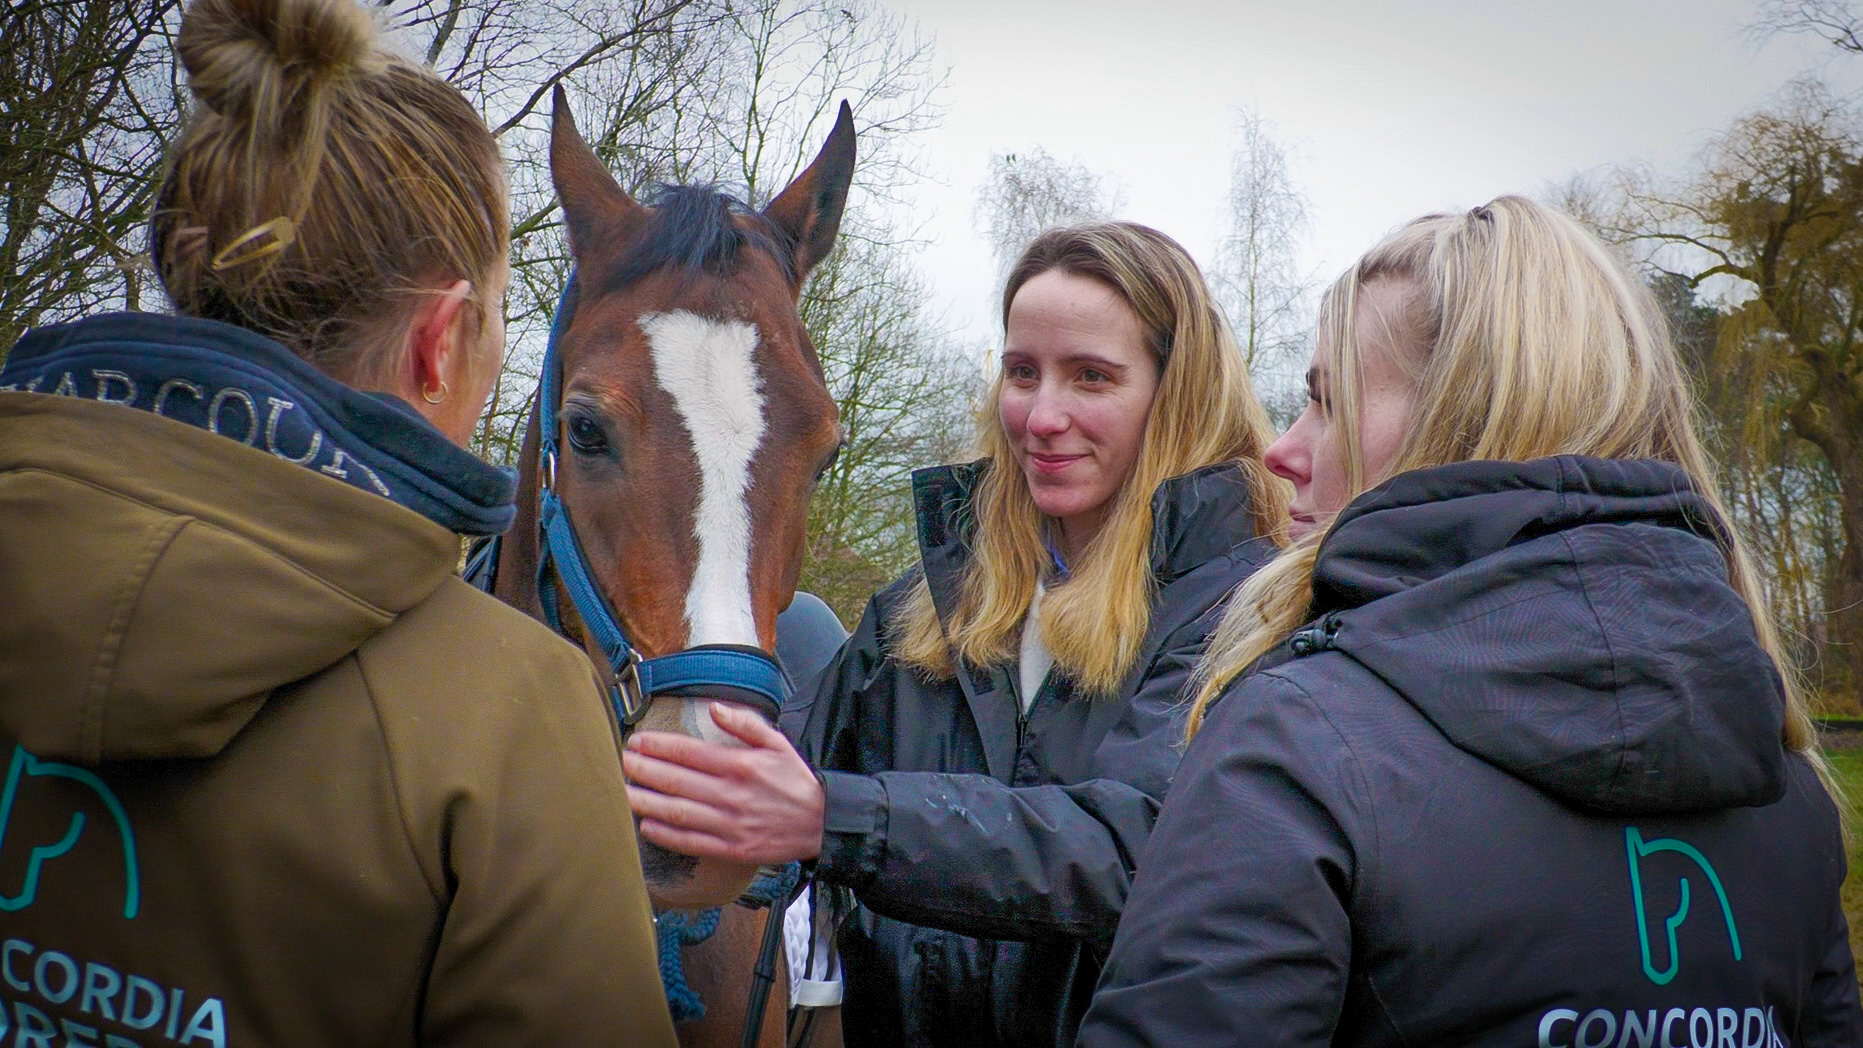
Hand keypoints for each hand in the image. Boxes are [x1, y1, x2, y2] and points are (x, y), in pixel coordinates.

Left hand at [623, 702, 824, 864]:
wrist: (821, 824)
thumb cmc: (795, 781)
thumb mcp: (777, 743)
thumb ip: (745, 724)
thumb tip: (713, 707)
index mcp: (739, 765)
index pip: (688, 752)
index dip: (658, 746)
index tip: (636, 741)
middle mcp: (730, 794)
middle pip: (676, 781)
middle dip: (643, 770)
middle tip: (620, 761)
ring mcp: (728, 824)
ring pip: (677, 813)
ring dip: (646, 801)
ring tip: (622, 792)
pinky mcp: (730, 849)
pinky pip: (691, 842)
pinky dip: (666, 835)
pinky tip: (647, 825)